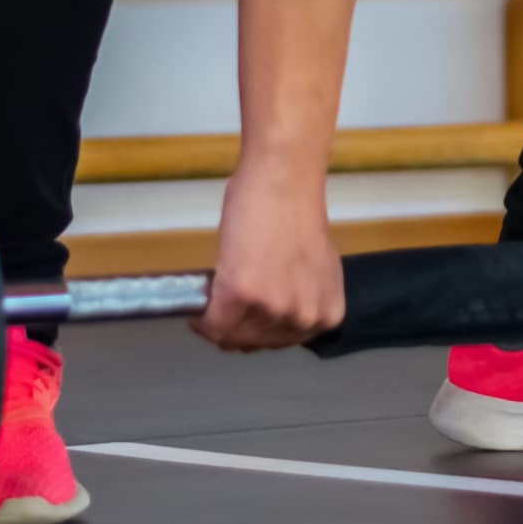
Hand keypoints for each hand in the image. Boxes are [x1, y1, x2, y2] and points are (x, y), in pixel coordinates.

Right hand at [196, 167, 345, 350]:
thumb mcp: (312, 268)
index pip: (281, 343)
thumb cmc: (295, 209)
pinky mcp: (243, 296)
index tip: (238, 321)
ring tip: (210, 298)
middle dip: (233, 327)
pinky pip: (211, 322)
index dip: (254, 330)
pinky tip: (196, 304)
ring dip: (216, 321)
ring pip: (231, 335)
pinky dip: (199, 318)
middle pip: (255, 343)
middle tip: (218, 309)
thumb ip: (298, 295)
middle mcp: (305, 319)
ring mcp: (275, 310)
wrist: (284, 180)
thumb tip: (271, 308)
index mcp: (326, 314)